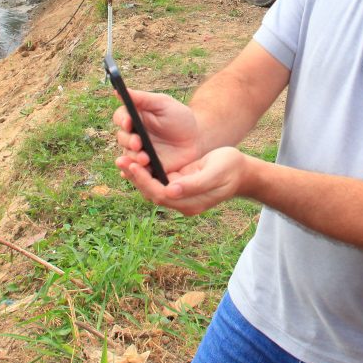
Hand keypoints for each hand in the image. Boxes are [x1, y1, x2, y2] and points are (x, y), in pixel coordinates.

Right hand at [112, 88, 201, 174]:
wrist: (197, 140)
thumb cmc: (180, 118)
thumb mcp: (163, 104)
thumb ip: (142, 98)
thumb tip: (118, 90)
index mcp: (135, 118)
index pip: (121, 117)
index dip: (122, 120)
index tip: (128, 122)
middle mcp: (133, 135)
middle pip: (122, 138)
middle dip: (129, 141)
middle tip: (139, 143)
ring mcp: (139, 152)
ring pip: (128, 156)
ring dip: (134, 158)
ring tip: (145, 159)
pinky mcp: (148, 167)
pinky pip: (137, 172)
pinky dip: (132, 174)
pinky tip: (133, 174)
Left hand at [117, 145, 256, 215]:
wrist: (242, 172)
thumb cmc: (230, 168)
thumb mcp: (215, 173)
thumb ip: (194, 183)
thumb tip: (171, 190)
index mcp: (191, 203)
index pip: (161, 194)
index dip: (145, 181)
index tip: (134, 165)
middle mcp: (182, 203)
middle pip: (152, 193)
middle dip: (136, 178)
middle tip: (121, 160)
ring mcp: (180, 196)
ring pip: (152, 187)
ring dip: (137, 175)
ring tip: (122, 159)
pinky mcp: (178, 186)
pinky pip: (157, 181)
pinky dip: (145, 172)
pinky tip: (134, 160)